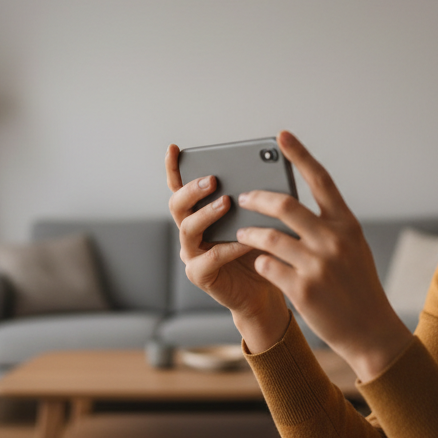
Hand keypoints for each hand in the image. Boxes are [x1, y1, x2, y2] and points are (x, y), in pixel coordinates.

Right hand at [165, 144, 288, 351]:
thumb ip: (251, 198)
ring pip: (188, 229)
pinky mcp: (200, 274)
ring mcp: (191, 253)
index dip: (173, 168)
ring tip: (226, 202)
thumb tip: (264, 171)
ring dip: (207, 213)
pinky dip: (228, 247)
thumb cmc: (259, 248)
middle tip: (213, 180)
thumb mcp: (256, 217)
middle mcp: (189, 231)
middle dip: (192, 189)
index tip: (174, 149)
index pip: (180, 187)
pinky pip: (210, 258)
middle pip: (177, 204)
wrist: (264, 288)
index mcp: (198, 212)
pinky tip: (243, 239)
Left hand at [235, 131, 413, 381]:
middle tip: (243, 198)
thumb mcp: (353, 248)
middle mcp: (333, 240)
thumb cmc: (358, 285)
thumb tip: (291, 205)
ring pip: (269, 237)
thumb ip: (328, 225)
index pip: (320, 179)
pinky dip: (258, 262)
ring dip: (249, 233)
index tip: (281, 136)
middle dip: (257, 198)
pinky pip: (267, 266)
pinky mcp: (302, 290)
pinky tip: (258, 262)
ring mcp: (317, 265)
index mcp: (347, 224)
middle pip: (285, 205)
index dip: (299, 155)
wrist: (371, 330)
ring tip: (241, 233)